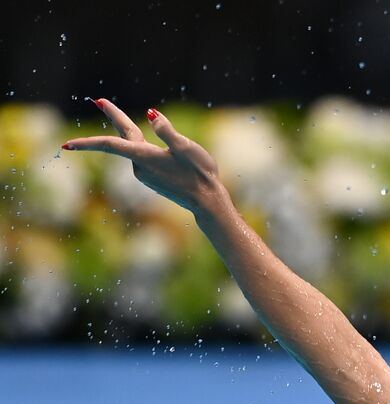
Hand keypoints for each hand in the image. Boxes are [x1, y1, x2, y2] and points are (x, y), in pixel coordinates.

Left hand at [62, 98, 226, 215]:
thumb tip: (150, 113)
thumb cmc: (200, 174)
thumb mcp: (187, 147)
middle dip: (114, 120)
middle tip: (100, 101)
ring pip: (135, 148)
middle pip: (121, 139)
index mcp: (144, 156)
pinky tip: (166, 152)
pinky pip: (143, 158)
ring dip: (137, 135)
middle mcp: (139, 166)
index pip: (109, 145)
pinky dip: (147, 148)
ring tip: (146, 127)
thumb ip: (167, 130)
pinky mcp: (151, 179)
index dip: (87, 142)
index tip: (66, 145)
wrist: (207, 201)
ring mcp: (144, 174)